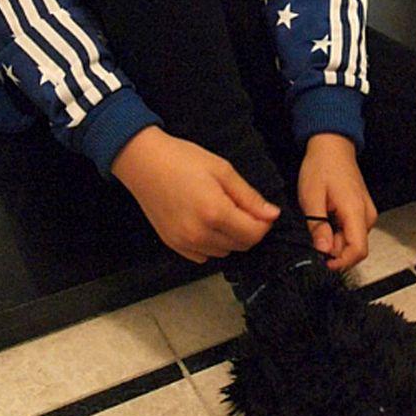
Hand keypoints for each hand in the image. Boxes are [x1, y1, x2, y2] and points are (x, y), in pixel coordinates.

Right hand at [111, 126, 281, 265]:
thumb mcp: (222, 170)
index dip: (264, 223)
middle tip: (239, 205)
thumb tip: (272, 214)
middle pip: (241, 245)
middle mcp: (200, 234)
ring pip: (224, 252)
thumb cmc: (182, 159)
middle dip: (248, 229)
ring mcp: (185, 243)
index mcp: (215, 213)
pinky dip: (211, 244)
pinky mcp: (173, 246)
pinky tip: (204, 222)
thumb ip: (249, 196)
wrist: (144, 163)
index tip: (261, 209)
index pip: (254, 234)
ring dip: (230, 237)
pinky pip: (204, 255)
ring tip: (219, 210)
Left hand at [298, 133, 377, 272]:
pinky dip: (338, 231)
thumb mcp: (311, 196)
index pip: (358, 250)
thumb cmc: (321, 166)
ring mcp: (366, 212)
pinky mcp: (362, 211)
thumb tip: (323, 250)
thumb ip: (318, 225)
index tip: (322, 261)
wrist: (332, 145)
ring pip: (353, 240)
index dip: (340, 261)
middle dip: (334, 249)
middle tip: (314, 234)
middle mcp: (367, 215)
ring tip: (318, 222)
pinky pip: (352, 231)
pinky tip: (325, 218)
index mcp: (356, 211)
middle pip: (355, 248)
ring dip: (334, 240)